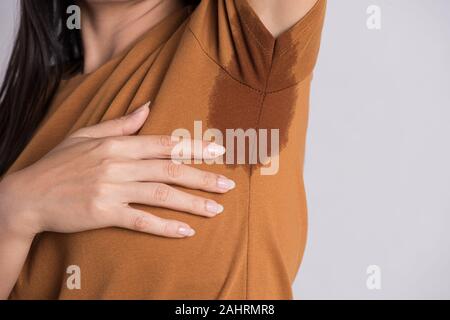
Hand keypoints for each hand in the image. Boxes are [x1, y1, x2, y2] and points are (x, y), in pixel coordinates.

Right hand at [0, 102, 234, 239]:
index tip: (220, 151)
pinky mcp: (104, 214)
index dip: (195, 147)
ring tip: (216, 210)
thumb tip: (148, 106)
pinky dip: (165, 227)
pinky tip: (186, 231)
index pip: (165, 144)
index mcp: (117, 144)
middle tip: (228, 185)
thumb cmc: (59, 163)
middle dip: (203, 178)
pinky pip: (141, 220)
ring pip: (161, 195)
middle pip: (170, 171)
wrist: (29, 195)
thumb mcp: (86, 134)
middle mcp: (118, 165)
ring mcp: (112, 190)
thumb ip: (120, 123)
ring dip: (191, 203)